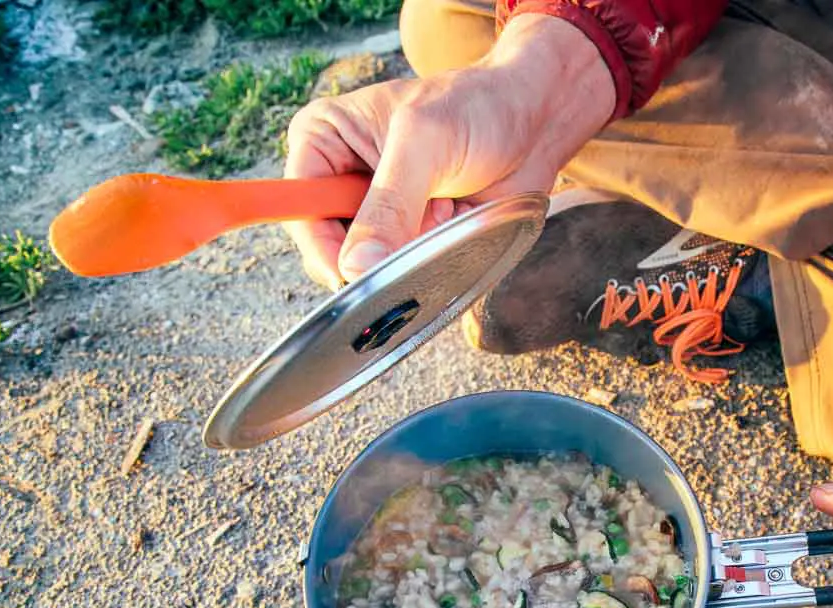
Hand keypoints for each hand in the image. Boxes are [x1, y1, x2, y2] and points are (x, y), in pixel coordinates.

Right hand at [283, 14, 613, 289]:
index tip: (353, 273)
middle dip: (379, 248)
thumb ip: (388, 205)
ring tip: (444, 206)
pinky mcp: (409, 237)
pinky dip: (433, 257)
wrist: (535, 125)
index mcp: (323, 140)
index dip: (321, 247)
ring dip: (414, 249)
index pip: (298, 209)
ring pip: (373, 266)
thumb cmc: (478, 108)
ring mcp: (377, 213)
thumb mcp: (425, 143)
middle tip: (424, 217)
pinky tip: (454, 219)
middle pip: (332, 248)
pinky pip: (407, 271)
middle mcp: (342, 179)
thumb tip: (356, 266)